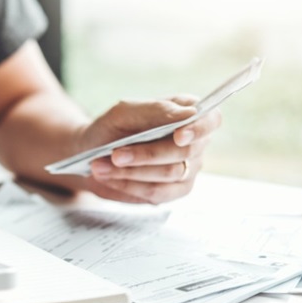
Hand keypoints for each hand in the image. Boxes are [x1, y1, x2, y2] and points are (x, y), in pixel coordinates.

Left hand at [79, 95, 221, 203]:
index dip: (198, 129)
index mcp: (187, 113)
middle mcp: (194, 142)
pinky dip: (130, 186)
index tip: (179, 136)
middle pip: (185, 152)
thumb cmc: (112, 127)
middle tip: (115, 154)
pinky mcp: (173, 191)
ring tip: (100, 166)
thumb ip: (155, 110)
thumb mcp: (125, 112)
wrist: (91, 153)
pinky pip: (158, 193)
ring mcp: (187, 169)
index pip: (210, 120)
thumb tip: (188, 114)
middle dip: (147, 154)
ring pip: (169, 174)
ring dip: (132, 171)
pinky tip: (108, 178)